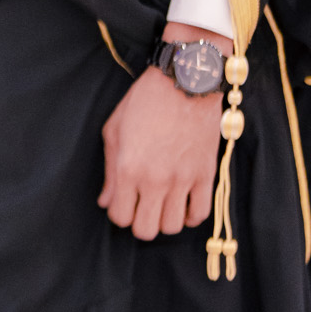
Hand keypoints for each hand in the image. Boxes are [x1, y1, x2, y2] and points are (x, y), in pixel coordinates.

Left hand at [97, 22, 230, 240]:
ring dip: (165, 219)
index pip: (120, 216)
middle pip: (145, 230)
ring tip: (163, 204)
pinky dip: (190, 216)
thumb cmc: (144, 101)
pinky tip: (184, 203)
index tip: (123, 202)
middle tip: (142, 206)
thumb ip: (109, 171)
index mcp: (128, 168)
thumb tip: (105, 201)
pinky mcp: (206, 174)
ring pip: (172, 227)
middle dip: (140, 222)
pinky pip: (200, 214)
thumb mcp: (114, 130)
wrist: (184, 81)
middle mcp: (155, 180)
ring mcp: (182, 179)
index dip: (119, 213)